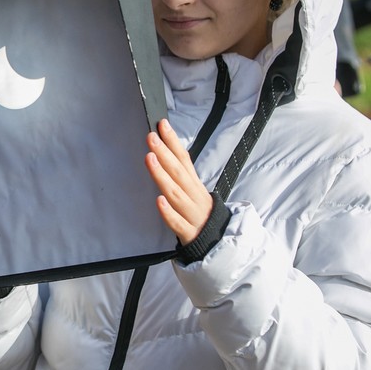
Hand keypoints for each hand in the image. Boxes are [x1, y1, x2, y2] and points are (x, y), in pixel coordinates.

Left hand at [144, 119, 212, 244]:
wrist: (220, 244)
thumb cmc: (200, 214)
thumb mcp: (194, 191)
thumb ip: (180, 173)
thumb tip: (163, 151)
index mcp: (195, 185)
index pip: (184, 159)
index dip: (173, 142)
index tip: (162, 125)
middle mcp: (195, 196)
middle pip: (179, 172)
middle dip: (164, 153)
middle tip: (151, 137)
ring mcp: (192, 214)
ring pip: (176, 194)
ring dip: (162, 175)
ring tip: (150, 159)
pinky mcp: (189, 233)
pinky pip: (178, 223)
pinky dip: (168, 212)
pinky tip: (159, 201)